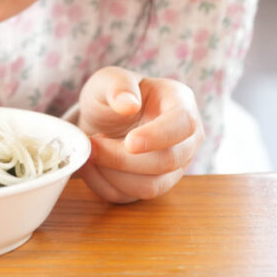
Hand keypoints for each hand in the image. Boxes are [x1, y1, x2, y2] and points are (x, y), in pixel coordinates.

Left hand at [78, 65, 203, 203]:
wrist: (103, 119)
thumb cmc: (112, 95)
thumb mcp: (108, 79)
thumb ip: (118, 85)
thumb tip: (129, 104)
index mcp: (181, 102)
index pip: (184, 123)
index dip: (158, 136)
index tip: (128, 142)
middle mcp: (186, 139)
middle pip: (168, 160)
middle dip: (123, 158)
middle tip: (92, 143)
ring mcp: (174, 167)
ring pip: (151, 185)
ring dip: (112, 173)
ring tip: (90, 150)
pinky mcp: (154, 187)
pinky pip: (132, 196)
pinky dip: (105, 183)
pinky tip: (91, 164)